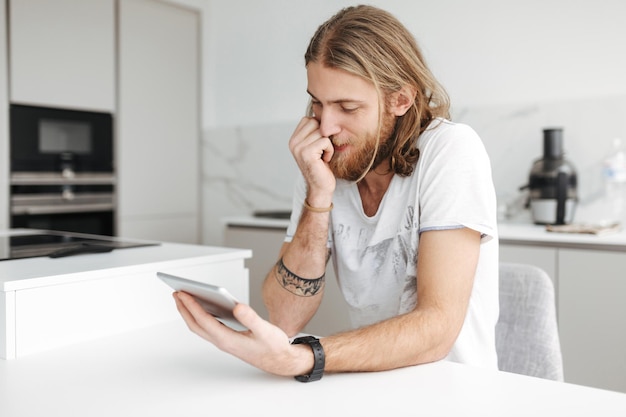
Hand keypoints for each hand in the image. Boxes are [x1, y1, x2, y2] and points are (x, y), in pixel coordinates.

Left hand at [173, 292, 312, 376]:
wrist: (281, 362)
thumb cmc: (274, 347)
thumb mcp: (266, 331)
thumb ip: (251, 319)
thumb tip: (237, 306)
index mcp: (228, 339)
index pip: (204, 321)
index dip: (192, 306)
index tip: (183, 293)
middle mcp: (223, 342)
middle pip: (196, 325)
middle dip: (184, 309)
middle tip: (176, 293)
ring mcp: (224, 342)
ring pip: (200, 327)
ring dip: (190, 313)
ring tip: (184, 298)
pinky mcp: (228, 340)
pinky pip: (208, 328)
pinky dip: (200, 316)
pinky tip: (203, 307)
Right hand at [288, 117, 335, 200]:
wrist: (321, 187)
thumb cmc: (322, 166)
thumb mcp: (316, 145)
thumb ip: (314, 131)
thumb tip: (322, 111)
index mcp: (293, 139)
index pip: (309, 119)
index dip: (319, 130)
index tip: (318, 146)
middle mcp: (293, 142)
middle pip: (315, 123)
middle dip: (323, 135)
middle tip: (322, 151)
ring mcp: (298, 148)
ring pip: (321, 132)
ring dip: (328, 144)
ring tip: (323, 156)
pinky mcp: (306, 153)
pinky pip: (325, 141)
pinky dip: (329, 150)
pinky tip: (325, 160)